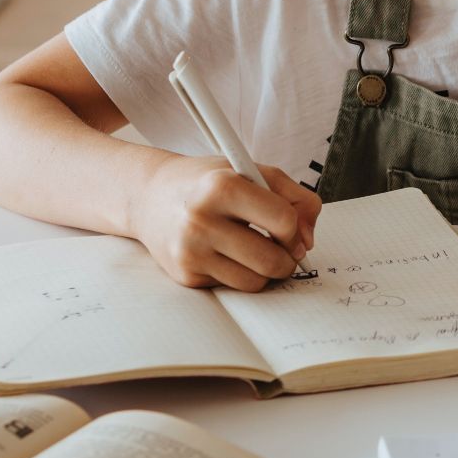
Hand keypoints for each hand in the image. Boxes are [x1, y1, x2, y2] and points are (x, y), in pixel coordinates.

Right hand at [133, 154, 319, 290]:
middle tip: (283, 248)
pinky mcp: (185, 276)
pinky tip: (227, 253)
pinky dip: (239, 274)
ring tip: (257, 249)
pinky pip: (232, 287)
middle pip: (271, 261)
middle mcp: (202, 220)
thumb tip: (308, 240)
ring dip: (266, 271)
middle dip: (287, 259)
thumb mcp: (251, 170)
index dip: (296, 228)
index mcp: (222, 186)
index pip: (283, 221)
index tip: (291, 227)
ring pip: (255, 282)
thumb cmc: (207, 181)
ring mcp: (191, 252)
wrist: (150, 196)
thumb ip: (294, 196)